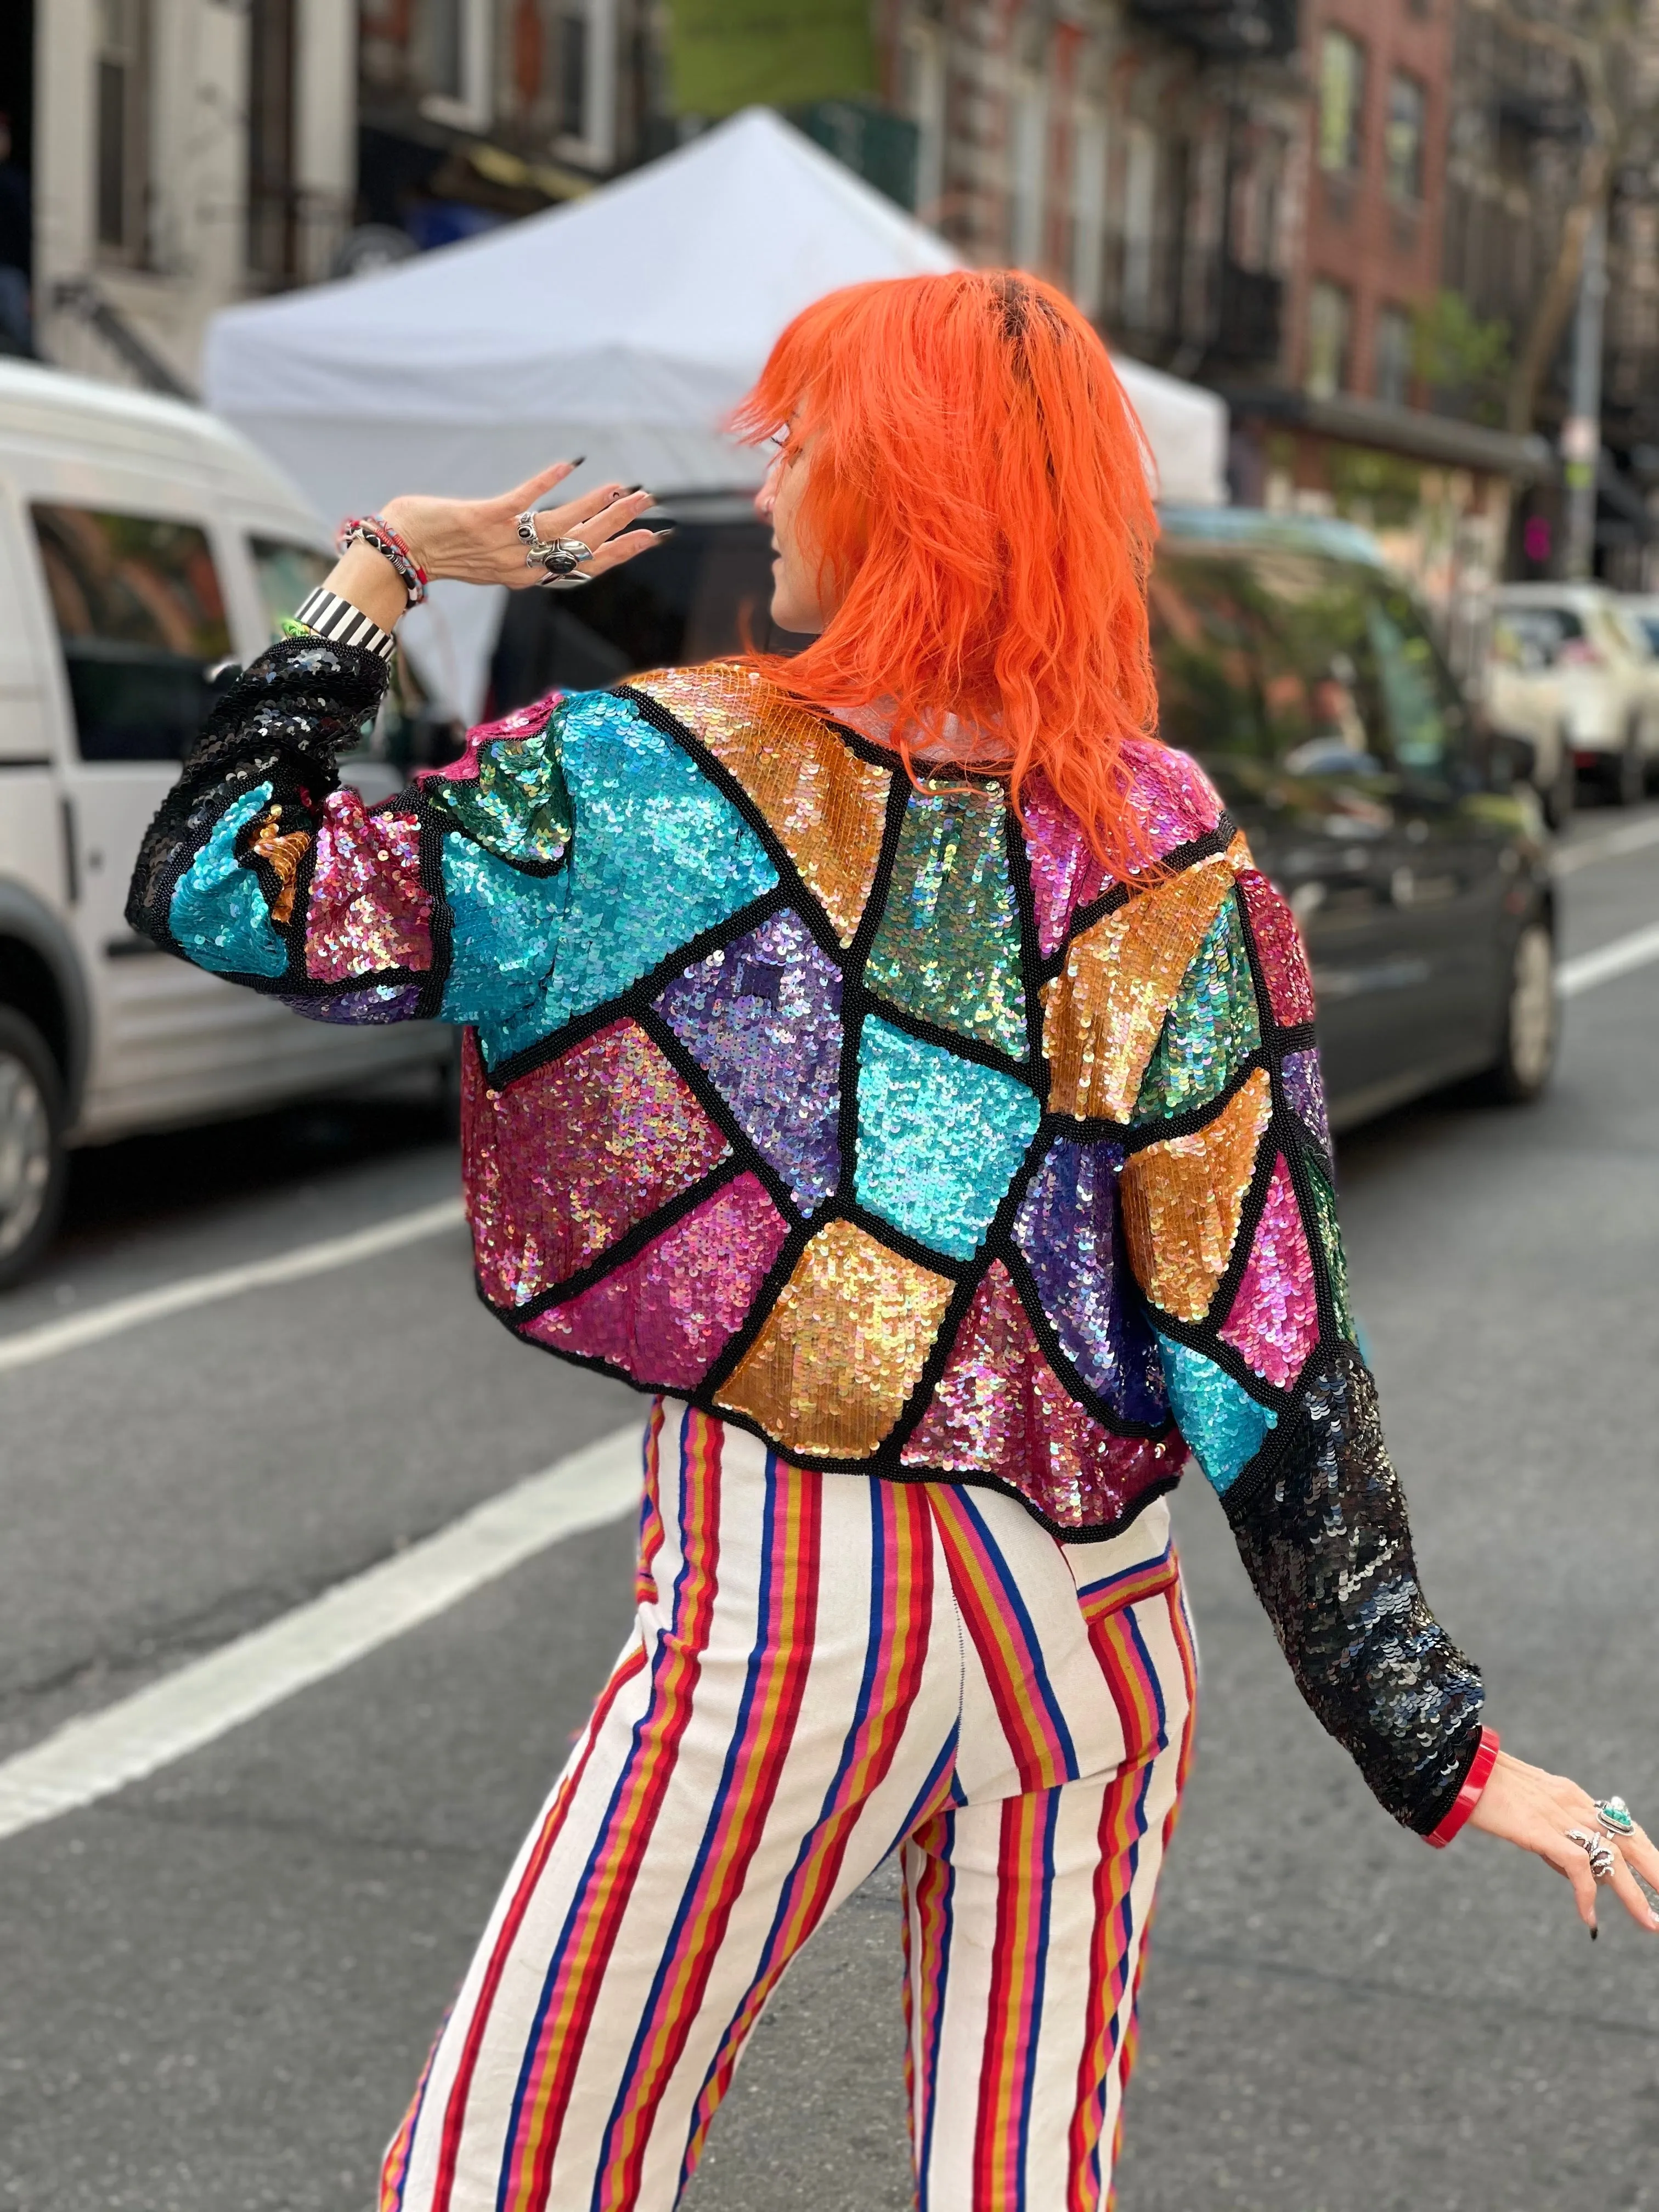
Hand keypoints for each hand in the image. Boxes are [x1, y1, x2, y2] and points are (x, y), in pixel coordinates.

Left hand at [381, 461, 662, 590]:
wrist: (401, 550)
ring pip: (563, 526)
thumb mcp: (489, 558)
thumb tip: (547, 531)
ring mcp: (505, 542)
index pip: (585, 566)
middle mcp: (522, 565)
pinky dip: (548, 481)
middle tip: (648, 503)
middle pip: (583, 547)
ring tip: (623, 488)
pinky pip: (525, 499)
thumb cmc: (441, 549)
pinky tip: (571, 464)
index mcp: (527, 576)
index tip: (650, 537)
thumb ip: (520, 549)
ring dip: (596, 505)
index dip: (621, 552)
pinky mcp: (486, 519)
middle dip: (619, 525)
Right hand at [1468, 1749, 1658, 1936]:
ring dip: (1634, 1895)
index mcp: (1570, 1795)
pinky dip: (1587, 1895)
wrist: (1456, 1765)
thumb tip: (1573, 1870)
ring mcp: (1559, 1815)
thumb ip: (1553, 1835)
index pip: (1621, 1825)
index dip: (1645, 1852)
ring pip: (1612, 1857)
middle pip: (1630, 1839)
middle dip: (1655, 1872)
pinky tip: (1589, 1919)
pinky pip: (1576, 1866)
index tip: (1655, 1876)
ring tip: (1650, 1923)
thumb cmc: (1481, 1786)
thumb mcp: (1526, 1809)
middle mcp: (1573, 1803)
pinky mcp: (1541, 1829)